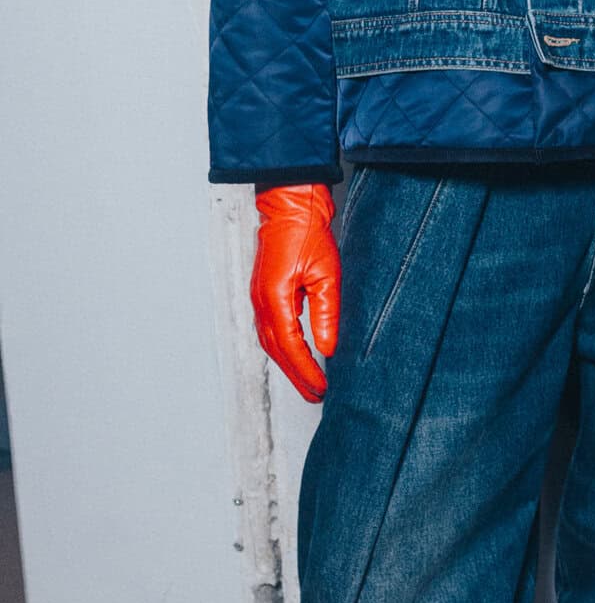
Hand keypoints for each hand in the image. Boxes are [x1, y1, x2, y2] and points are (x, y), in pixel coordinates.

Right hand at [251, 185, 340, 402]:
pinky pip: (270, 330)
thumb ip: (326, 313)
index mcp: (275, 298)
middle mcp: (261, 302)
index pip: (291, 346)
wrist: (289, 206)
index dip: (306, 370)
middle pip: (276, 351)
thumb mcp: (327, 274)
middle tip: (315, 396)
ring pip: (270, 343)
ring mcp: (258, 298)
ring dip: (288, 365)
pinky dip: (282, 348)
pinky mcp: (263, 294)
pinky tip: (296, 357)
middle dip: (296, 376)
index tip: (322, 388)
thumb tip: (327, 349)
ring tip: (308, 384)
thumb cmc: (308, 233)